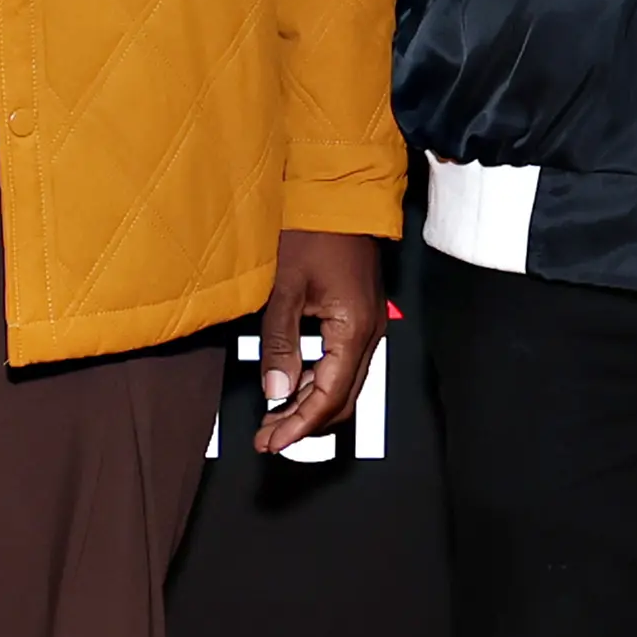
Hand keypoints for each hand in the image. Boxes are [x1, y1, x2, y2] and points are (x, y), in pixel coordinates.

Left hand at [252, 228, 391, 455]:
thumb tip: (276, 390)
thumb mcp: (285, 288)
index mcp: (354, 330)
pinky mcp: (358, 318)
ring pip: (342, 384)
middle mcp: (368, 334)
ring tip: (272, 418)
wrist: (339, 194)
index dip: (299, 425)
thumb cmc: (314, 231)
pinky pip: (341, 364)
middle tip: (268, 438)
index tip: (272, 442)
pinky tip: (290, 385)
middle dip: (304, 423)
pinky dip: (316, 382)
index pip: (329, 397)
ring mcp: (367, 326)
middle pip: (341, 399)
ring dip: (309, 405)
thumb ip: (280, 342)